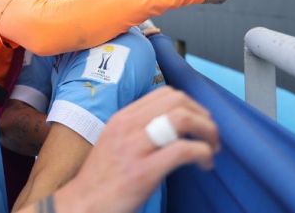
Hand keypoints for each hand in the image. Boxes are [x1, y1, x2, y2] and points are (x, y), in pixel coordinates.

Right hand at [53, 87, 218, 212]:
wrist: (83, 203)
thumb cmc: (102, 178)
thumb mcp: (115, 141)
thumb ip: (138, 128)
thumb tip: (172, 123)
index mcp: (122, 118)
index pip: (164, 93)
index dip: (190, 104)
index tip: (199, 120)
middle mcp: (128, 126)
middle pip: (177, 101)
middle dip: (202, 115)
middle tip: (210, 135)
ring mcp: (135, 147)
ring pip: (182, 119)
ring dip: (206, 131)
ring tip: (211, 148)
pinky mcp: (144, 171)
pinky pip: (183, 150)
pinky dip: (202, 154)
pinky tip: (204, 164)